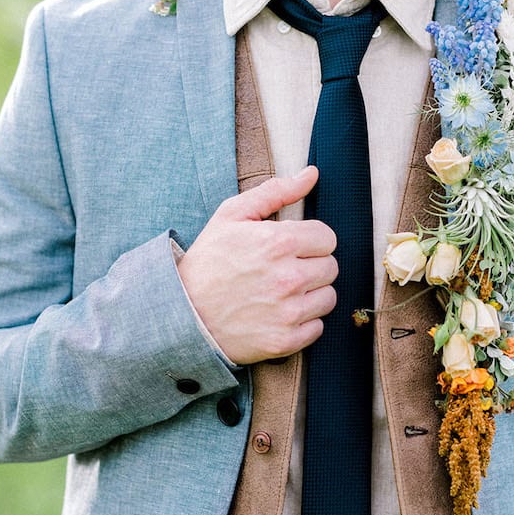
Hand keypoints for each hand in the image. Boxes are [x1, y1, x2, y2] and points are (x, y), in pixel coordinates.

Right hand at [177, 166, 337, 363]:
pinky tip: (278, 314)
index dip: (310, 240)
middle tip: (284, 270)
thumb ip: (276, 191)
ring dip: (311, 294)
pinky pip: (318, 327)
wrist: (182, 313)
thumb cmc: (209, 261)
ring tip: (282, 292)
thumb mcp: (232, 216)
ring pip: (328, 297)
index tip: (291, 247)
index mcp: (279, 242)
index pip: (328, 238)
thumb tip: (311, 174)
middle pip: (331, 267)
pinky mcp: (285, 340)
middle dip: (311, 266)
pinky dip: (303, 322)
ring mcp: (287, 312)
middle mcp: (288, 278)